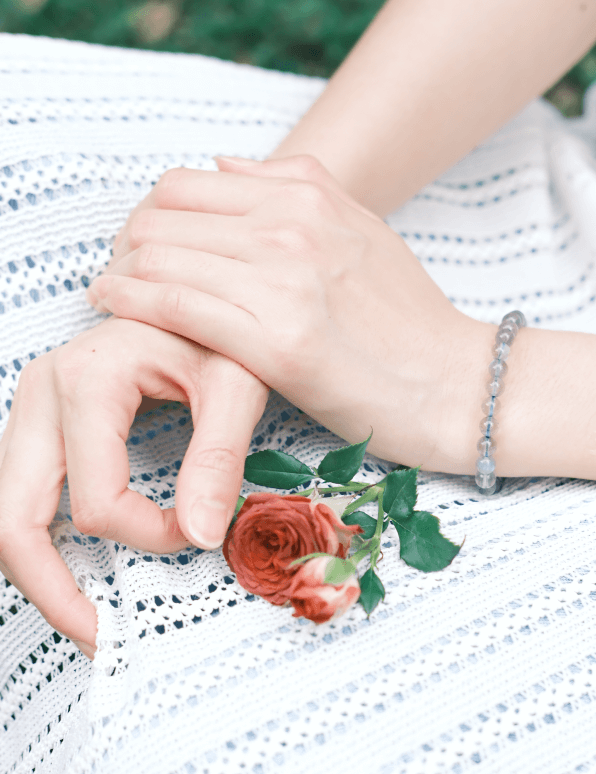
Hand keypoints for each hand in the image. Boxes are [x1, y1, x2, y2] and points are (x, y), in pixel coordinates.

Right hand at [0, 318, 268, 655]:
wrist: (193, 295)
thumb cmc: (217, 330)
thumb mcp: (235, 384)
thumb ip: (219, 457)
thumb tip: (200, 537)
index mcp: (86, 381)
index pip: (96, 501)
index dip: (150, 536)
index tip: (199, 533)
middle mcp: (41, 394)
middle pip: (13, 519)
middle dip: (52, 591)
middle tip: (100, 637)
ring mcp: (32, 409)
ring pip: (7, 514)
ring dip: (40, 573)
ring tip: (87, 616)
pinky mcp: (41, 422)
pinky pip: (22, 496)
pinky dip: (42, 542)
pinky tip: (78, 569)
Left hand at [89, 157, 490, 471]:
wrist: (456, 384)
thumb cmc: (410, 319)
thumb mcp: (363, 230)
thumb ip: (299, 187)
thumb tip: (225, 162)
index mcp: (312, 195)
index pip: (189, 182)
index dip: (153, 211)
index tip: (147, 242)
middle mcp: (294, 227)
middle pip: (164, 212)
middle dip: (128, 239)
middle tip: (122, 269)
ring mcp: (285, 282)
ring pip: (159, 254)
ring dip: (120, 270)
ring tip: (112, 290)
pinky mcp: (277, 342)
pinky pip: (175, 305)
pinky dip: (131, 301)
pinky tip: (113, 306)